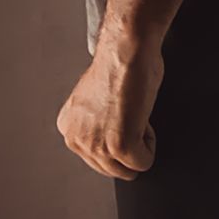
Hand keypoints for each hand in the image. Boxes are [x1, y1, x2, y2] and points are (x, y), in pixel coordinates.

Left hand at [56, 34, 163, 179]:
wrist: (127, 49)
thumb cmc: (119, 65)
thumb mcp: (95, 103)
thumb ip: (95, 126)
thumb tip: (110, 136)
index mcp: (68, 127)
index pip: (98, 157)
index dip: (116, 134)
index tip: (117, 112)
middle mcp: (75, 138)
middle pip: (112, 168)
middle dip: (127, 144)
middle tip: (127, 112)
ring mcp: (95, 145)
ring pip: (128, 170)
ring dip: (139, 144)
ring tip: (132, 112)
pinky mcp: (118, 147)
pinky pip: (144, 162)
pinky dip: (150, 142)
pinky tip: (140, 115)